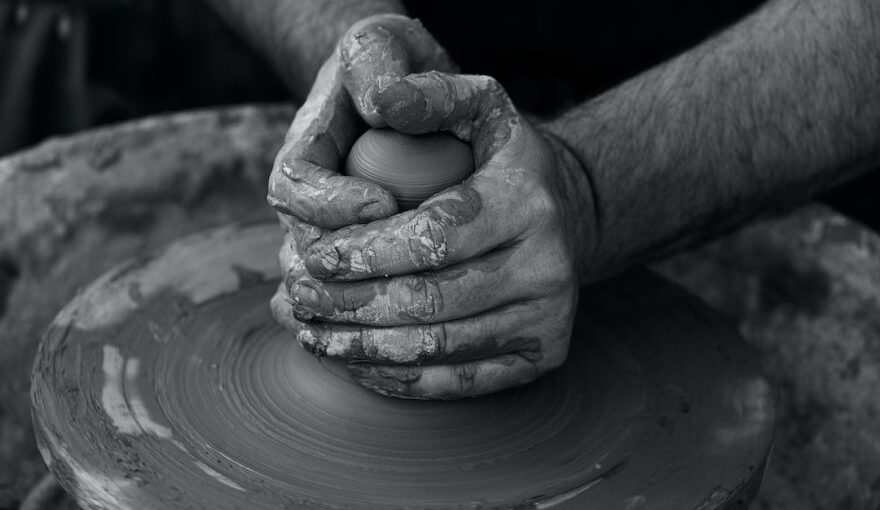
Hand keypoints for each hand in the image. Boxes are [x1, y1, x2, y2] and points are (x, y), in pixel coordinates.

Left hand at [269, 17, 596, 398]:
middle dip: (350, 304)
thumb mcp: (480, 107)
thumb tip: (383, 99)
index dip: (366, 253)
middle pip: (429, 301)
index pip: (433, 238)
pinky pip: (456, 382)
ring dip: (359, 347)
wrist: (564, 217)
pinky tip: (351, 360)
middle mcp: (549, 266)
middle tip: (299, 295)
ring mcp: (547, 319)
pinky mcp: (540, 357)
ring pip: (436, 348)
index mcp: (528, 203)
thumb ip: (431, 95)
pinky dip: (394, 378)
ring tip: (311, 330)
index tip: (316, 257)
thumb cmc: (501, 163)